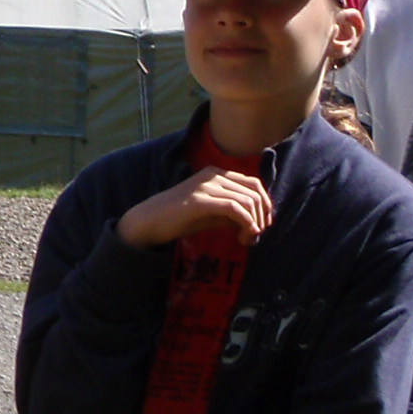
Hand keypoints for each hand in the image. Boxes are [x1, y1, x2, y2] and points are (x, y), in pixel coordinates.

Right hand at [116, 169, 272, 247]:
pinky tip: (243, 236)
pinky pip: (234, 209)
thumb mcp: (210, 214)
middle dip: (261, 217)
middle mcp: (213, 175)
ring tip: (246, 240)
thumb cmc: (177, 218)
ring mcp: (206, 186)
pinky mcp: (200, 200)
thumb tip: (256, 223)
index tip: (262, 225)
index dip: (264, 205)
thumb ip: (231, 214)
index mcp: (215, 174)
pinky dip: (245, 223)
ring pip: (247, 201)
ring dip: (254, 223)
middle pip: (253, 193)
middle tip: (254, 237)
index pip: (253, 183)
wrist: (149, 221)